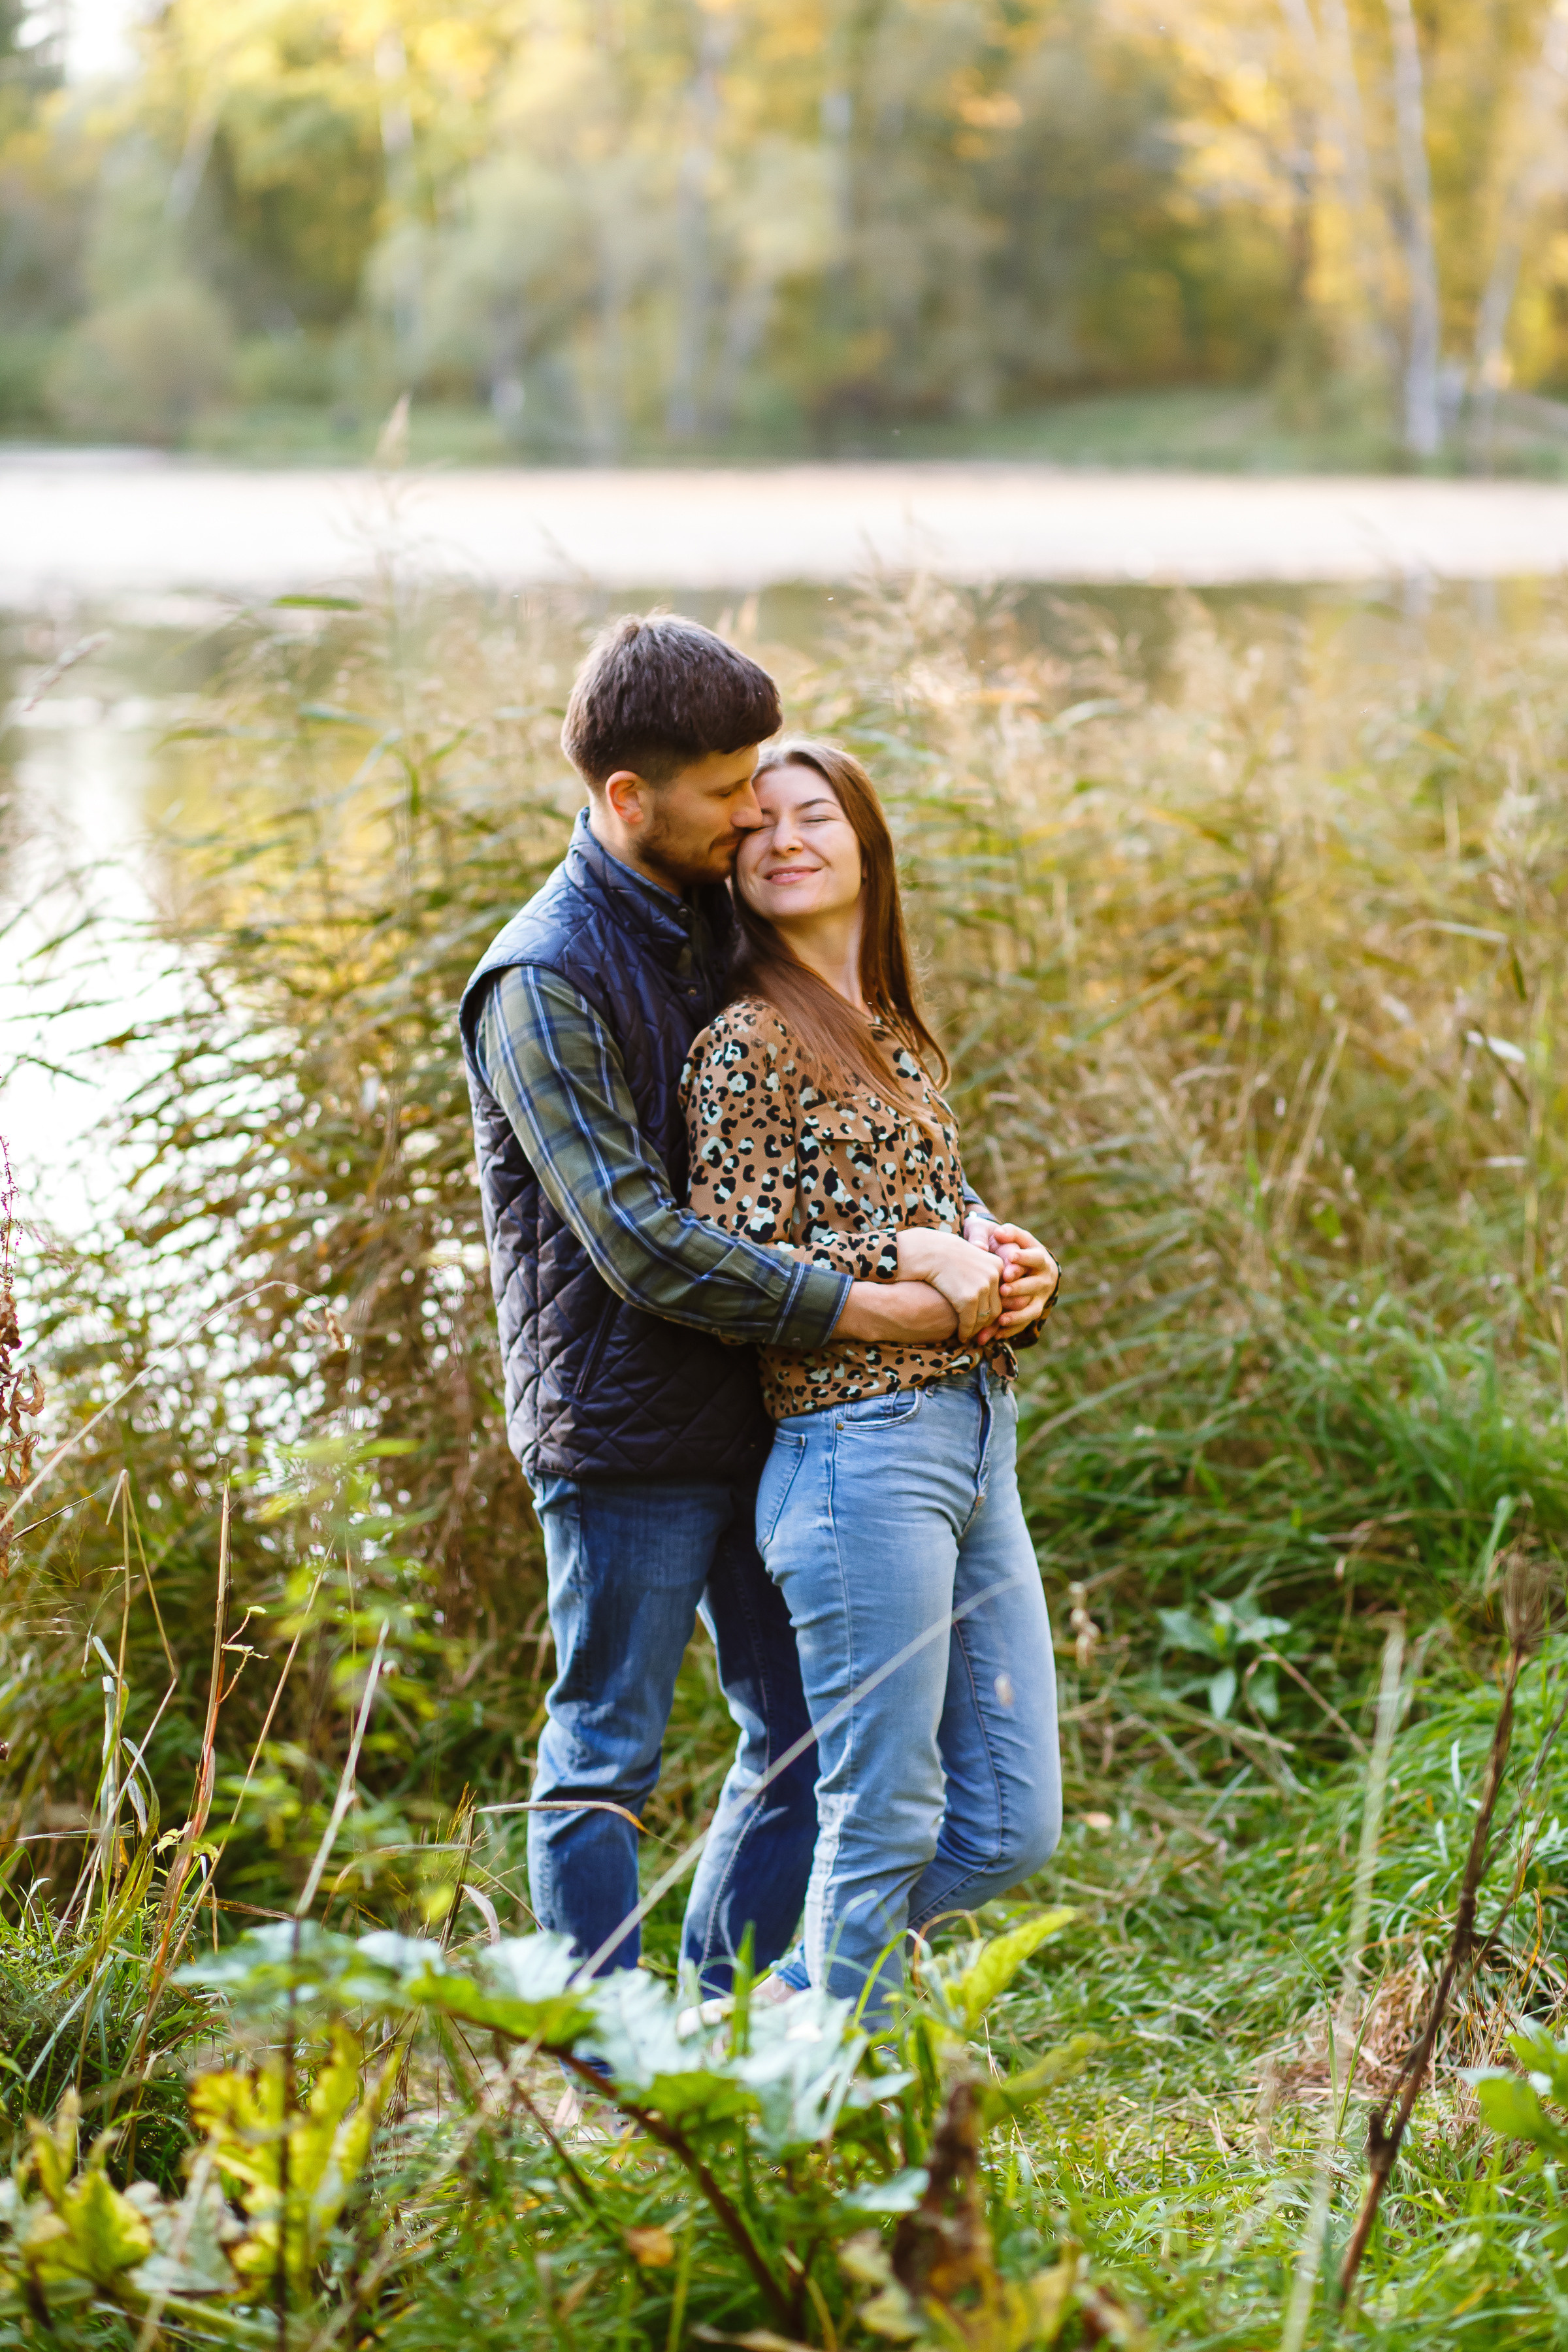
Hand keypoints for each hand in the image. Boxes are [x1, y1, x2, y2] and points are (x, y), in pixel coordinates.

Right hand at [895, 1226, 1002, 1341]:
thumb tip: (986, 1292)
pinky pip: (969, 1322)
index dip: (992, 1309)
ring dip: (976, 1330)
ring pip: (984, 1318)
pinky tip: (961, 1336)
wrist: (927, 1251)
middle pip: (996, 1308)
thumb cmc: (945, 1254)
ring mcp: (982, 1287)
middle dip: (986, 1324)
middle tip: (978, 1333)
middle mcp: (994, 1276)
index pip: (1001, 1295)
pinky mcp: (968, 1298)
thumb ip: (982, 1272)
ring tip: (968, 1335)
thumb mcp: (971, 1257)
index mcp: (997, 1265)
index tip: (984, 1319)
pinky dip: (966, 1332)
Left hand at [973, 1221, 1059, 1338]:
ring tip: (1001, 1319)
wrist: (1025, 1268)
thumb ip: (1008, 1233)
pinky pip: (1023, 1325)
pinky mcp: (1031, 1313)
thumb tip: (999, 1232)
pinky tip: (995, 1335)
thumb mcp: (1014, 1238)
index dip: (1024, 1258)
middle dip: (1019, 1288)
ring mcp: (1039, 1299)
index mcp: (1041, 1259)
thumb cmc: (1014, 1249)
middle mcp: (1044, 1281)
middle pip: (1033, 1286)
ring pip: (1030, 1309)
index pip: (1035, 1258)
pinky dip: (1010, 1330)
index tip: (1011, 1257)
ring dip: (1016, 1315)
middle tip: (1003, 1290)